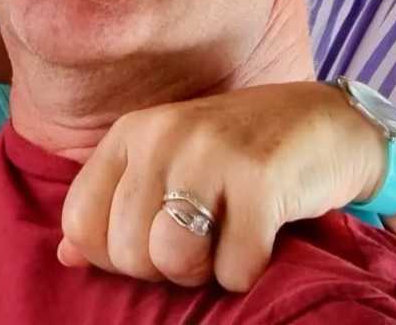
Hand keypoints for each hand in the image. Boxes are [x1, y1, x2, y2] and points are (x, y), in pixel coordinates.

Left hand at [58, 81, 385, 291]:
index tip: (153, 242)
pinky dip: (249, 271)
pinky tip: (264, 234)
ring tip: (229, 237)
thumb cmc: (238, 155)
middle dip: (165, 267)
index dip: (114, 255)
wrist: (328, 124)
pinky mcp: (258, 181)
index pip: (80, 221)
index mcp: (131, 132)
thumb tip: (67, 255)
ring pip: (172, 259)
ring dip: (206, 271)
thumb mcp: (168, 165)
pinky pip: (233, 270)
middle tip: (204, 238)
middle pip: (126, 250)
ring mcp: (209, 153)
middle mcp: (161, 135)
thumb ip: (116, 204)